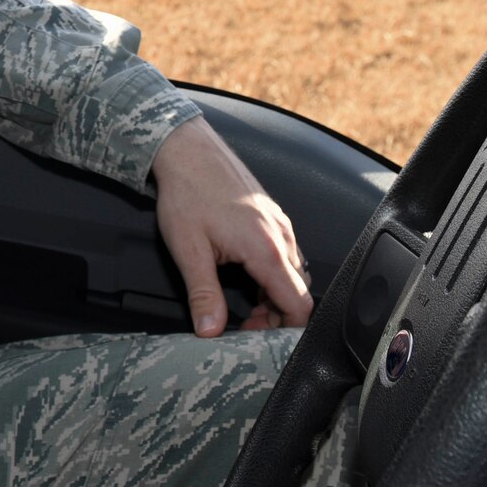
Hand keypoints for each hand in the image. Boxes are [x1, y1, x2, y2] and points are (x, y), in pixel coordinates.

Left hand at [151, 115, 312, 336]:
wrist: (186, 149)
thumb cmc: (187, 193)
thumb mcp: (189, 250)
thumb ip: (204, 295)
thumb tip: (210, 331)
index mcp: (266, 249)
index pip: (300, 305)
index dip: (284, 331)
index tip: (256, 337)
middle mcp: (282, 236)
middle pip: (299, 292)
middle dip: (276, 316)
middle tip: (243, 323)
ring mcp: (280, 224)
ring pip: (293, 273)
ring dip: (274, 294)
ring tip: (242, 301)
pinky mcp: (272, 216)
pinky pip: (286, 254)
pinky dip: (272, 274)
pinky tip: (244, 274)